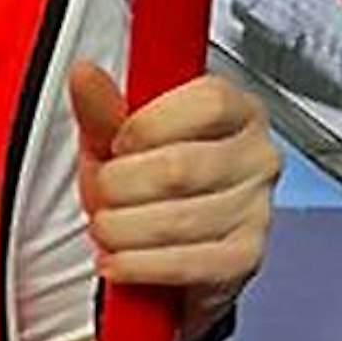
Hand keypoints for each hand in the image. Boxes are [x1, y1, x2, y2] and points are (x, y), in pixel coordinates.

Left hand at [68, 63, 279, 340]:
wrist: (163, 245)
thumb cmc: (147, 184)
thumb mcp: (118, 139)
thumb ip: (102, 109)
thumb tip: (84, 75)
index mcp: (237, 111)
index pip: (207, 103)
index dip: (147, 127)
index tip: (119, 145)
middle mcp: (257, 157)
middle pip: (180, 167)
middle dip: (120, 187)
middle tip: (103, 196)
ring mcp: (256, 210)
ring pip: (177, 219)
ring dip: (122, 229)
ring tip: (107, 229)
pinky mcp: (244, 258)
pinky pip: (187, 263)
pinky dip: (138, 265)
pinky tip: (118, 261)